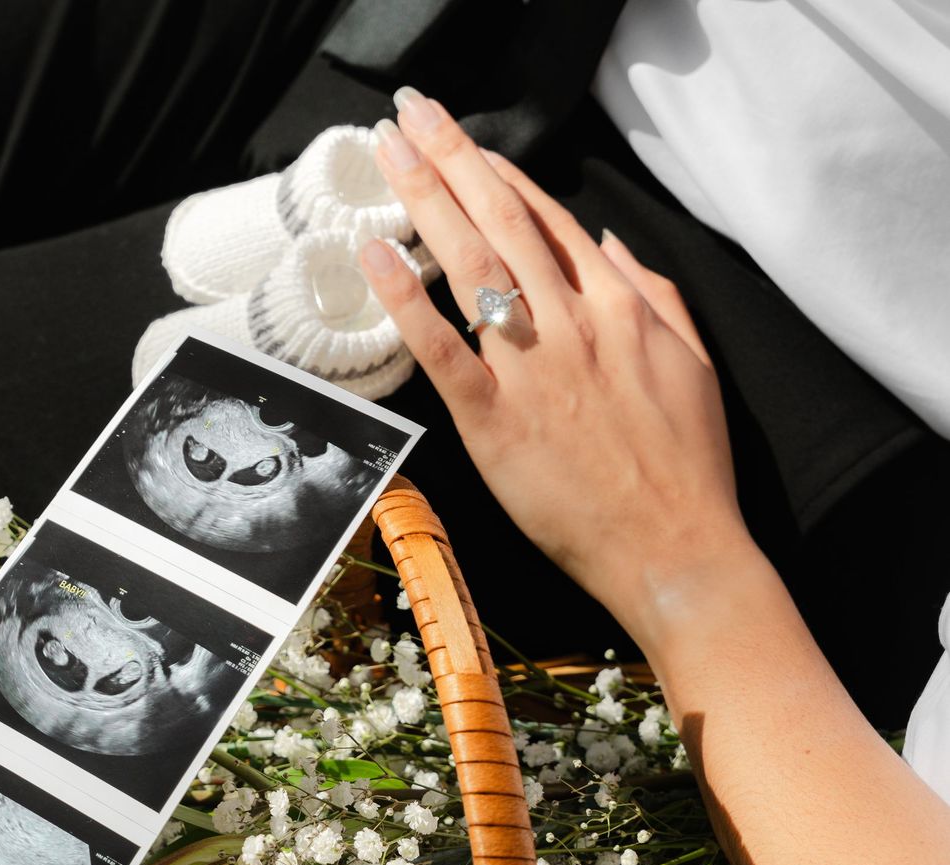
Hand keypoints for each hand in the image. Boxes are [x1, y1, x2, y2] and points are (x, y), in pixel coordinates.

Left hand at [362, 88, 760, 638]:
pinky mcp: (498, 423)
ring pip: (472, 266)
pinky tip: (375, 256)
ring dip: (425, 200)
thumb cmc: (687, 466)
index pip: (548, 220)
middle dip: (452, 158)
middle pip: (501, 222)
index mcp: (618, 307)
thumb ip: (653, 293)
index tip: (462, 139)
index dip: (499, 172)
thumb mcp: (691, 361)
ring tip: (388, 153)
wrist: (677, 546)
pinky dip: (407, 300)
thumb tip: (607, 245)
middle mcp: (572, 324)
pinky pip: (443, 349)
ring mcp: (534, 370)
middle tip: (409, 115)